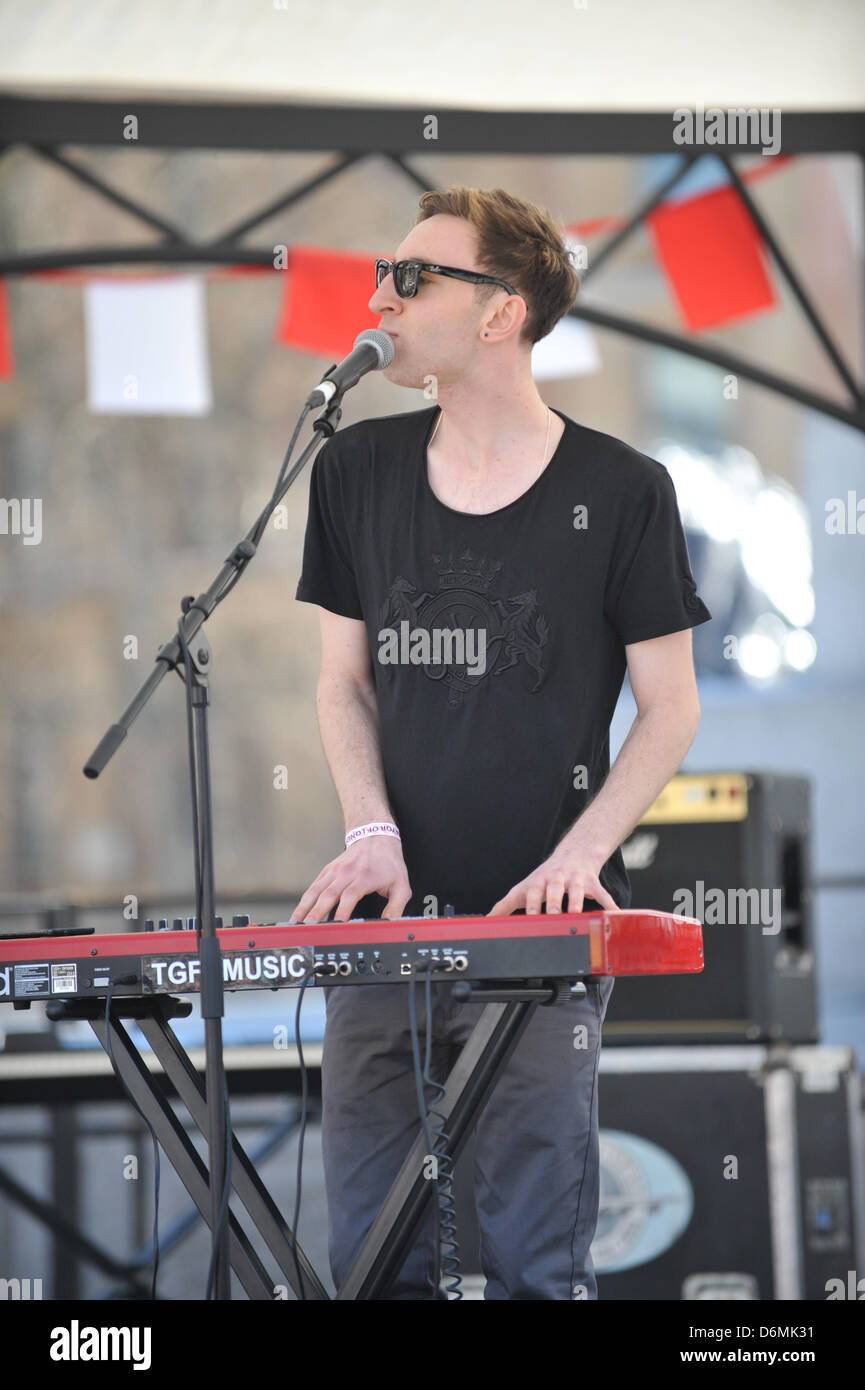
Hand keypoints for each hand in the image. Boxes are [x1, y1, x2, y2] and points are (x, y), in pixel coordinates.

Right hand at [289, 835, 411, 923]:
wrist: (375, 836)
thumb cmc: (388, 863)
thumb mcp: (401, 886)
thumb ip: (396, 908)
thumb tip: (389, 926)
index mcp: (364, 878)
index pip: (350, 895)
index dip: (343, 910)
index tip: (337, 924)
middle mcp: (346, 874)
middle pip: (328, 895)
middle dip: (317, 913)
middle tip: (308, 928)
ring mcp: (334, 872)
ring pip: (315, 891)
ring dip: (304, 908)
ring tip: (295, 924)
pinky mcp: (327, 872)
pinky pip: (312, 888)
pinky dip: (303, 902)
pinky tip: (297, 914)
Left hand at [486, 840, 618, 915]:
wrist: (574, 853)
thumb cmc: (546, 877)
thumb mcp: (524, 888)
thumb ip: (505, 905)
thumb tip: (486, 922)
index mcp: (539, 882)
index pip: (533, 893)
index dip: (532, 905)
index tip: (530, 919)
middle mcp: (556, 879)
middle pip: (554, 890)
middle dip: (554, 903)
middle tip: (553, 916)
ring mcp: (575, 879)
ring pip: (577, 891)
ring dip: (577, 902)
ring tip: (576, 916)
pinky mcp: (593, 882)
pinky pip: (602, 895)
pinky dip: (609, 906)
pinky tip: (614, 916)